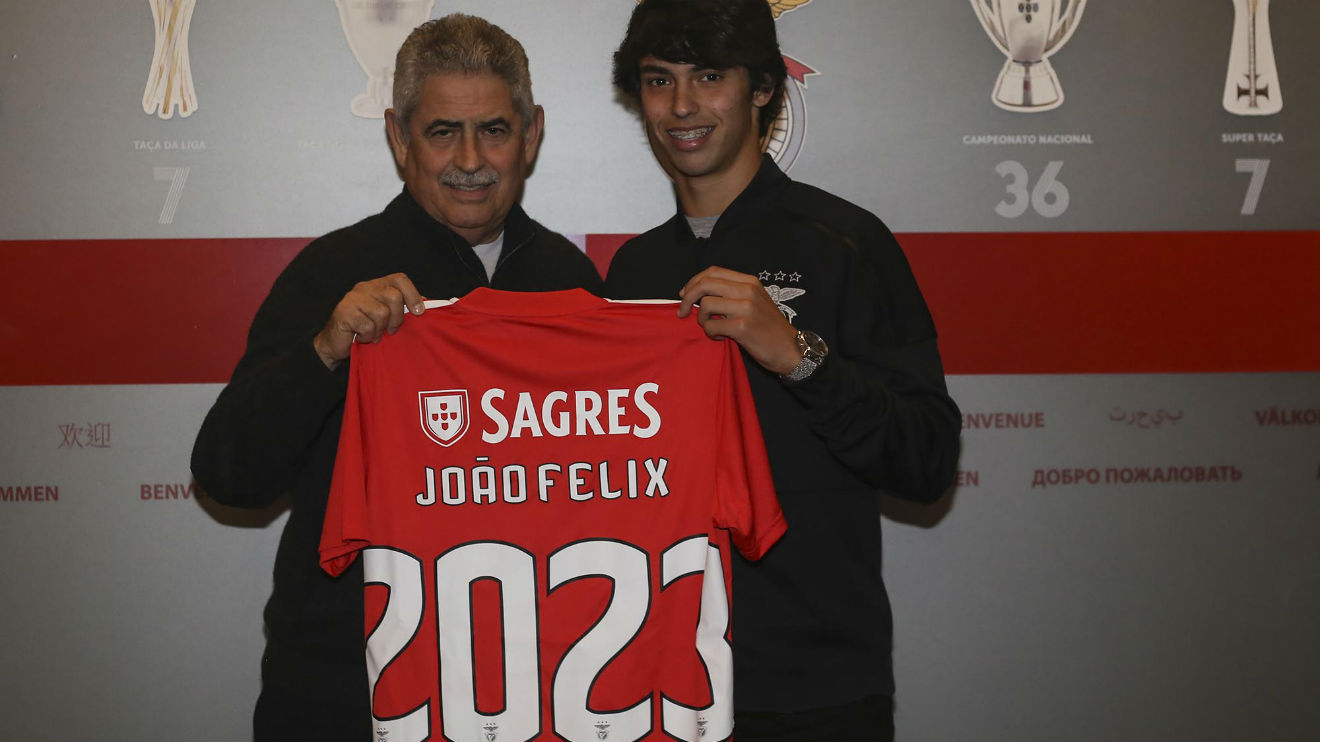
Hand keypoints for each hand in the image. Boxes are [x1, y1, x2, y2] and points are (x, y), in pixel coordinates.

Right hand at [313, 273, 425, 369]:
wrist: (335, 343)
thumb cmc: (364, 329)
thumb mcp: (387, 317)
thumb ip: (402, 308)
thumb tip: (425, 304)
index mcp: (378, 285)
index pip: (400, 279)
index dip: (413, 294)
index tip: (419, 312)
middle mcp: (365, 287)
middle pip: (394, 296)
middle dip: (397, 318)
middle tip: (391, 330)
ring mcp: (353, 298)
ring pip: (382, 312)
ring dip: (380, 330)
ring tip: (374, 334)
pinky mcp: (344, 312)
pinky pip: (368, 325)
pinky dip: (369, 336)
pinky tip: (362, 337)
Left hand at [678, 266, 799, 374]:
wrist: (790, 349)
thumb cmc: (768, 328)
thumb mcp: (754, 301)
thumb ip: (732, 294)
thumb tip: (698, 294)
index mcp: (749, 281)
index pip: (713, 272)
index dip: (694, 281)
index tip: (684, 294)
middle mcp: (748, 290)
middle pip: (705, 284)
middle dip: (687, 297)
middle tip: (682, 312)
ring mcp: (746, 308)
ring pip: (705, 304)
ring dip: (701, 320)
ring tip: (712, 328)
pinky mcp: (743, 327)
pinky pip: (711, 326)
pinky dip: (711, 333)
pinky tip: (722, 337)